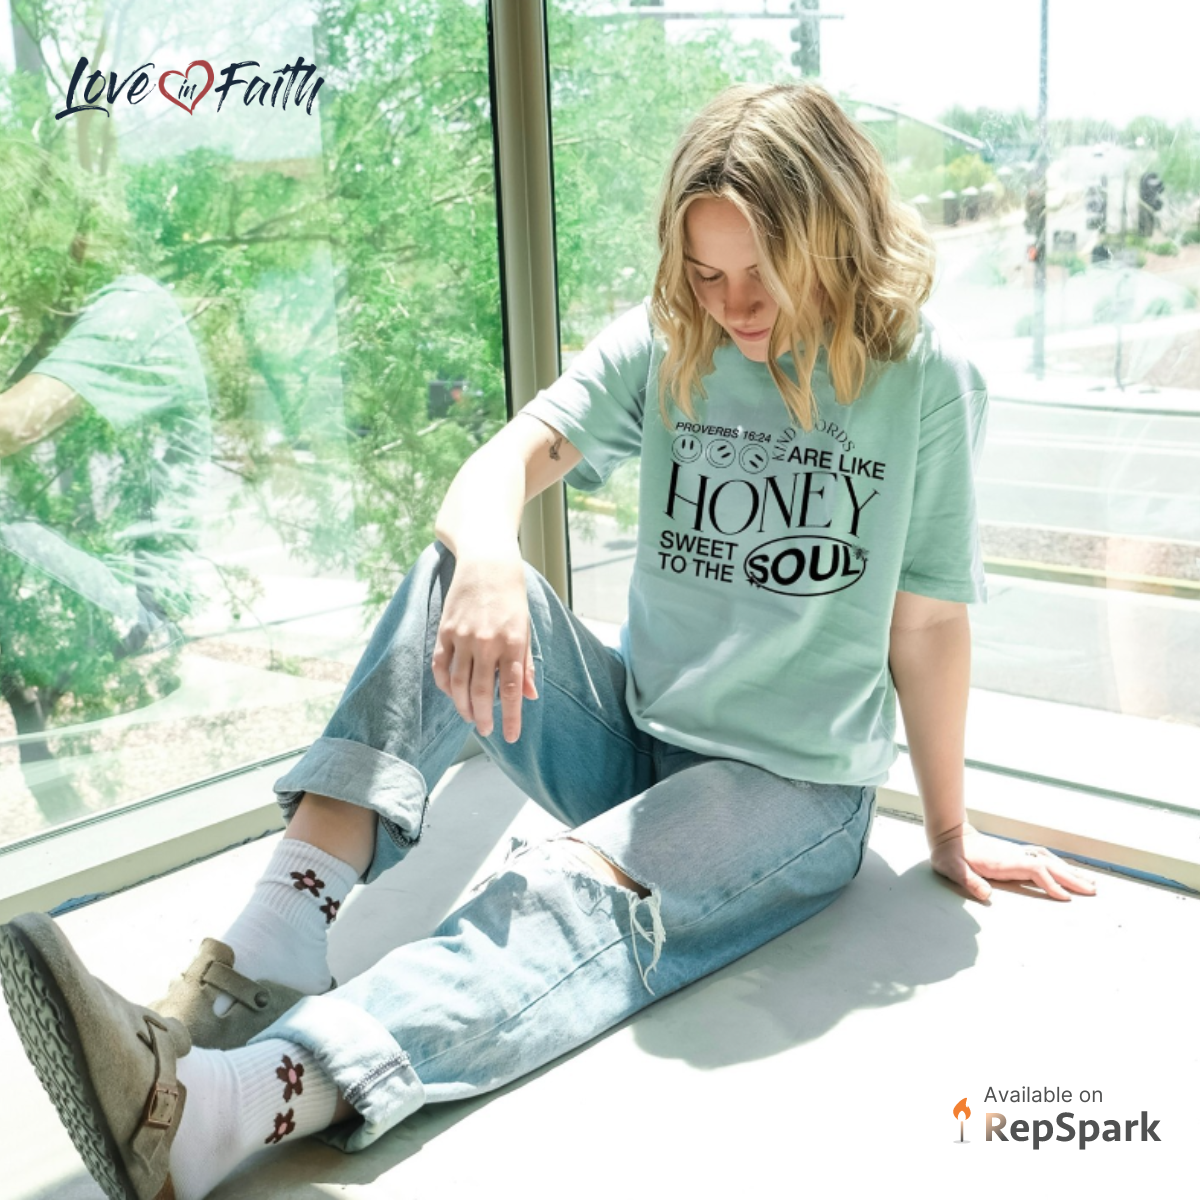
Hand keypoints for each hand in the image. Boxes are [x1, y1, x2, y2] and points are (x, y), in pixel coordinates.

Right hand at [431, 550, 537, 742]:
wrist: (487, 564)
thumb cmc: (511, 597)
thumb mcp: (525, 628)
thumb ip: (525, 663)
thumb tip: (530, 696)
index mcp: (512, 643)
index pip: (511, 690)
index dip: (511, 717)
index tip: (509, 737)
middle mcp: (487, 642)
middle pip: (481, 692)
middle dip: (483, 717)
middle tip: (486, 730)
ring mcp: (463, 636)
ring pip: (458, 683)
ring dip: (462, 705)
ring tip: (469, 717)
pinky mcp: (445, 630)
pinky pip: (441, 665)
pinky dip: (445, 684)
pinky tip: (452, 693)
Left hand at [929, 822, 1099, 902]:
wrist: (949, 836)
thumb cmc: (950, 855)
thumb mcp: (952, 868)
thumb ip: (968, 880)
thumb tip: (985, 894)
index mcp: (1004, 861)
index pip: (1035, 870)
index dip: (1050, 883)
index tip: (1066, 897)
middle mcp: (1015, 855)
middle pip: (1049, 865)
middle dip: (1071, 878)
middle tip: (1093, 891)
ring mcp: (1016, 853)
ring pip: (1049, 860)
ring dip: (1070, 871)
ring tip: (1090, 882)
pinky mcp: (1016, 854)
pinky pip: (1043, 858)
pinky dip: (1059, 865)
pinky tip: (1067, 871)